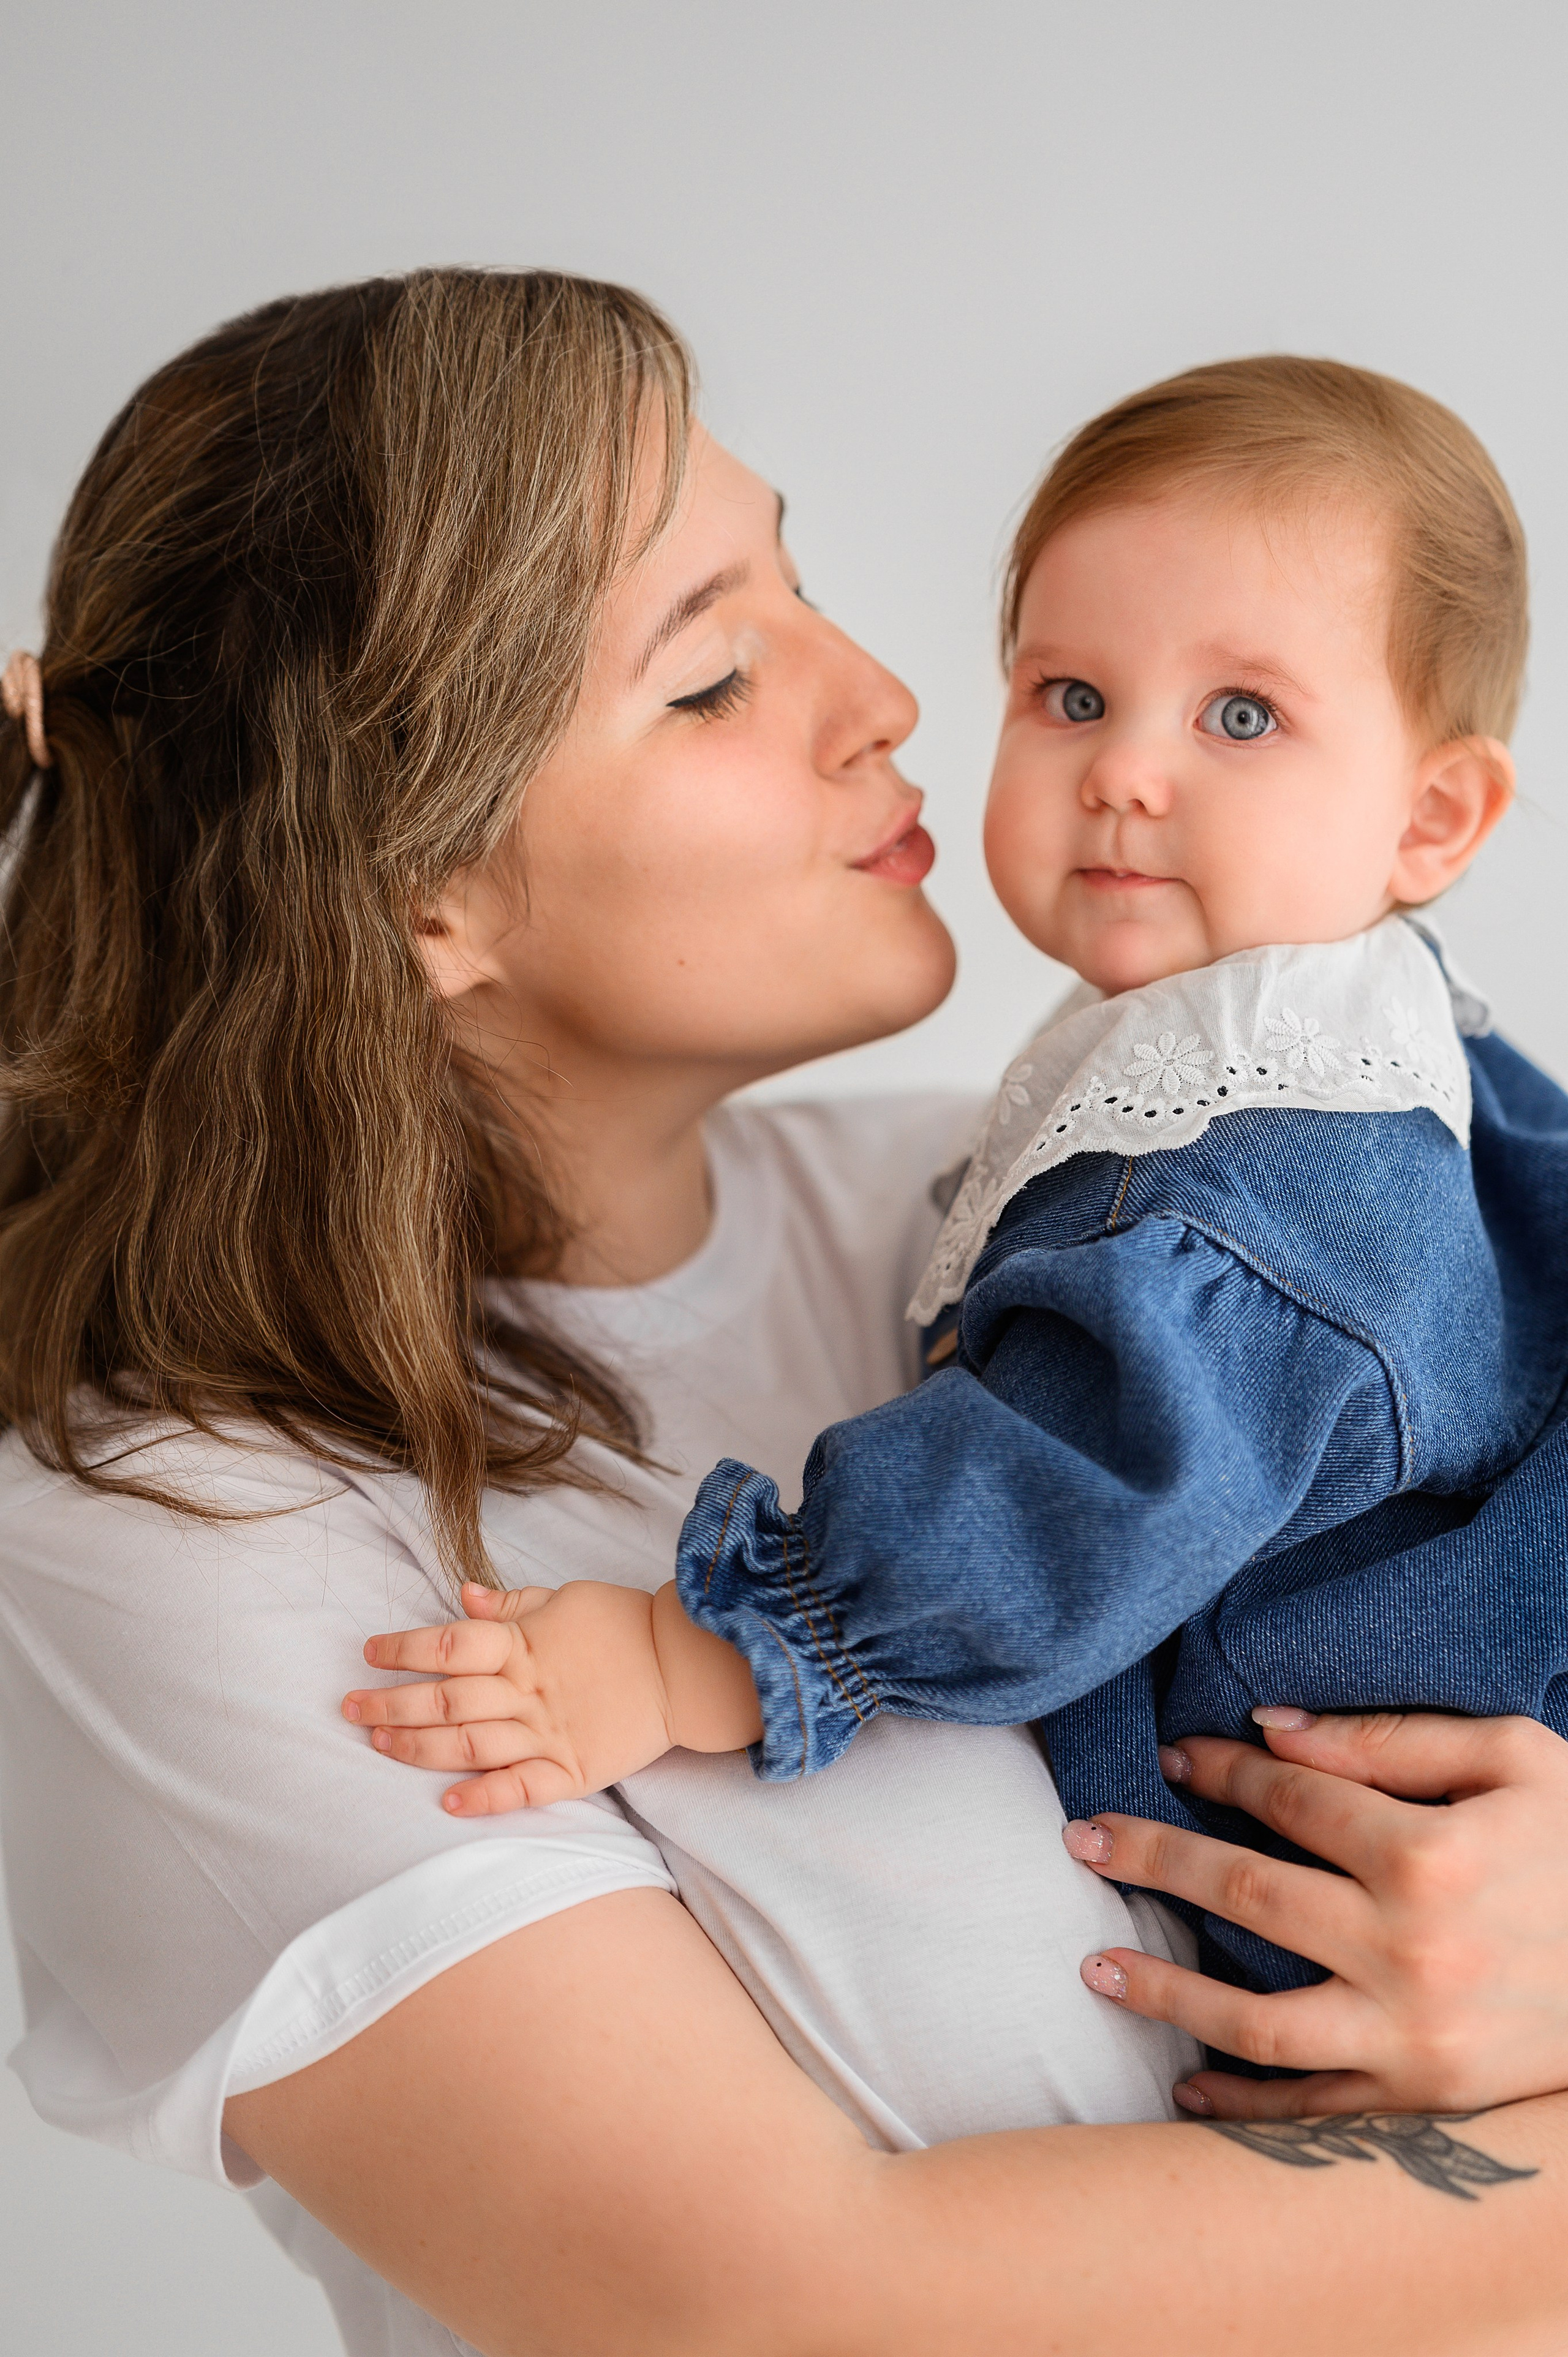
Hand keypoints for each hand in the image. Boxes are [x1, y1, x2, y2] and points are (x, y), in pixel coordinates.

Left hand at [342, 1579, 759, 1813]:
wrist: (687, 1666)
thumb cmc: (623, 1624)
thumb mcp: (565, 1598)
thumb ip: (511, 1604)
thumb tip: (460, 1594)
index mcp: (524, 1644)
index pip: (448, 1645)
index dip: (403, 1649)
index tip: (369, 1653)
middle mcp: (528, 1691)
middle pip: (444, 1699)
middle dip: (389, 1705)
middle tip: (348, 1709)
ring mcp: (549, 1733)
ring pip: (470, 1746)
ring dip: (418, 1749)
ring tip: (378, 1747)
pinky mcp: (573, 1770)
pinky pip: (522, 1789)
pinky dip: (485, 1798)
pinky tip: (448, 1804)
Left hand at [1064, 1709, 1567, 2118]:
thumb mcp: (1519, 1760)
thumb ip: (1393, 1739)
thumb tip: (1271, 1727)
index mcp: (1429, 1853)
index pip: (1290, 1797)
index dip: (1222, 1770)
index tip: (1173, 1755)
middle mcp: (1410, 1948)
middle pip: (1246, 1894)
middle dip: (1152, 1860)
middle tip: (1081, 1837)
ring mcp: (1414, 2035)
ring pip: (1256, 2018)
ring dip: (1167, 1992)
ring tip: (1095, 1969)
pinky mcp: (1427, 2100)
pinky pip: (1315, 2112)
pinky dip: (1244, 2107)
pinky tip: (1186, 2088)